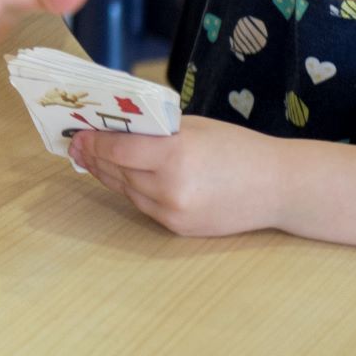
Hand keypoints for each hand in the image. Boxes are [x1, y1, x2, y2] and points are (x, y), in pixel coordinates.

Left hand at [70, 116, 277, 236]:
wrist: (278, 187)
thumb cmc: (238, 148)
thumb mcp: (194, 128)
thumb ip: (156, 131)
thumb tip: (116, 129)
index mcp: (175, 154)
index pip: (118, 148)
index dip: (94, 141)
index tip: (78, 133)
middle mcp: (170, 187)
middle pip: (117, 171)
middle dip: (94, 157)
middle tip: (77, 144)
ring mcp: (173, 212)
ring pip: (126, 190)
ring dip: (108, 174)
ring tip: (92, 159)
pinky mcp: (178, 228)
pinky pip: (144, 205)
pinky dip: (131, 190)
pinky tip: (123, 177)